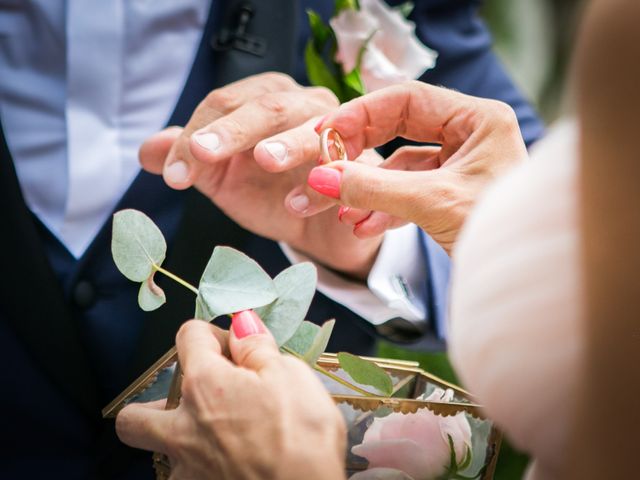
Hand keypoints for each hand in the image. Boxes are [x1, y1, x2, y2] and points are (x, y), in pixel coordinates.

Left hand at [116, 312, 345, 479]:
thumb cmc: (303, 438)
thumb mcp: (291, 375)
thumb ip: (258, 348)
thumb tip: (241, 325)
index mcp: (205, 384)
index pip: (189, 336)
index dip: (215, 334)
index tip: (239, 346)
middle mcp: (183, 426)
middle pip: (136, 412)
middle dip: (157, 401)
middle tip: (195, 401)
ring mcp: (187, 468)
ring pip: (154, 454)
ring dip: (175, 441)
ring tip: (211, 439)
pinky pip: (183, 479)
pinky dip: (199, 470)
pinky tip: (227, 466)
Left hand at [139, 72, 382, 278]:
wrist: (317, 230)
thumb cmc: (271, 195)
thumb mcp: (224, 180)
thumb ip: (191, 160)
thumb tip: (146, 151)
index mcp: (265, 99)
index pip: (226, 103)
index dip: (196, 135)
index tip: (174, 175)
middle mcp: (304, 105)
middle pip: (267, 105)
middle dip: (232, 130)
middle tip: (203, 154)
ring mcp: (340, 131)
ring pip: (314, 128)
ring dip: (289, 144)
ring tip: (263, 161)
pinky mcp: (363, 167)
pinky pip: (344, 172)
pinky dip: (321, 188)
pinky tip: (296, 207)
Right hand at [307, 82, 528, 253]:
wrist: (526, 283)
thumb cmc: (498, 233)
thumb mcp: (431, 203)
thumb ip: (372, 188)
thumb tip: (320, 177)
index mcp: (478, 120)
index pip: (406, 100)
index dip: (360, 114)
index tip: (325, 133)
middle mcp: (471, 137)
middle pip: (397, 131)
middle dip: (359, 155)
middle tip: (324, 169)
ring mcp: (460, 167)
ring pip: (399, 168)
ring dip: (368, 191)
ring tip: (343, 214)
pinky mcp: (451, 196)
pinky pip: (408, 193)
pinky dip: (384, 209)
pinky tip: (364, 227)